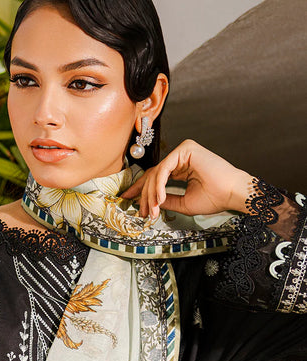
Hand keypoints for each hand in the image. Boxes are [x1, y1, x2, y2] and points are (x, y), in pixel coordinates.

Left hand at [122, 139, 252, 218]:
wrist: (233, 194)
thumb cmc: (215, 198)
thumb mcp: (183, 203)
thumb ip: (166, 200)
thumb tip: (150, 201)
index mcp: (182, 167)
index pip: (156, 176)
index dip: (141, 189)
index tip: (128, 200)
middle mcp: (181, 157)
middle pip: (153, 174)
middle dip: (143, 194)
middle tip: (139, 210)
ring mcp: (183, 151)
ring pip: (157, 172)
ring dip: (151, 193)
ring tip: (152, 210)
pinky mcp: (186, 149)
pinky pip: (164, 168)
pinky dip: (159, 185)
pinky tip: (158, 199)